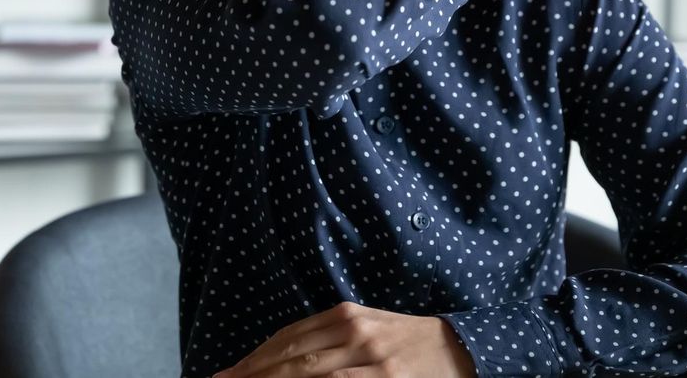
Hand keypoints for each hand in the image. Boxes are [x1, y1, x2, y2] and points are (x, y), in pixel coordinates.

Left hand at [211, 300, 476, 377]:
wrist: (461, 350)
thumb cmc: (407, 342)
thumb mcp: (367, 329)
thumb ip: (328, 339)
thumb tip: (281, 359)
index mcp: (346, 315)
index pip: (288, 338)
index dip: (254, 358)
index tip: (226, 373)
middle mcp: (355, 333)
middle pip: (291, 359)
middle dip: (252, 375)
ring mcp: (370, 361)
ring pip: (308, 376)